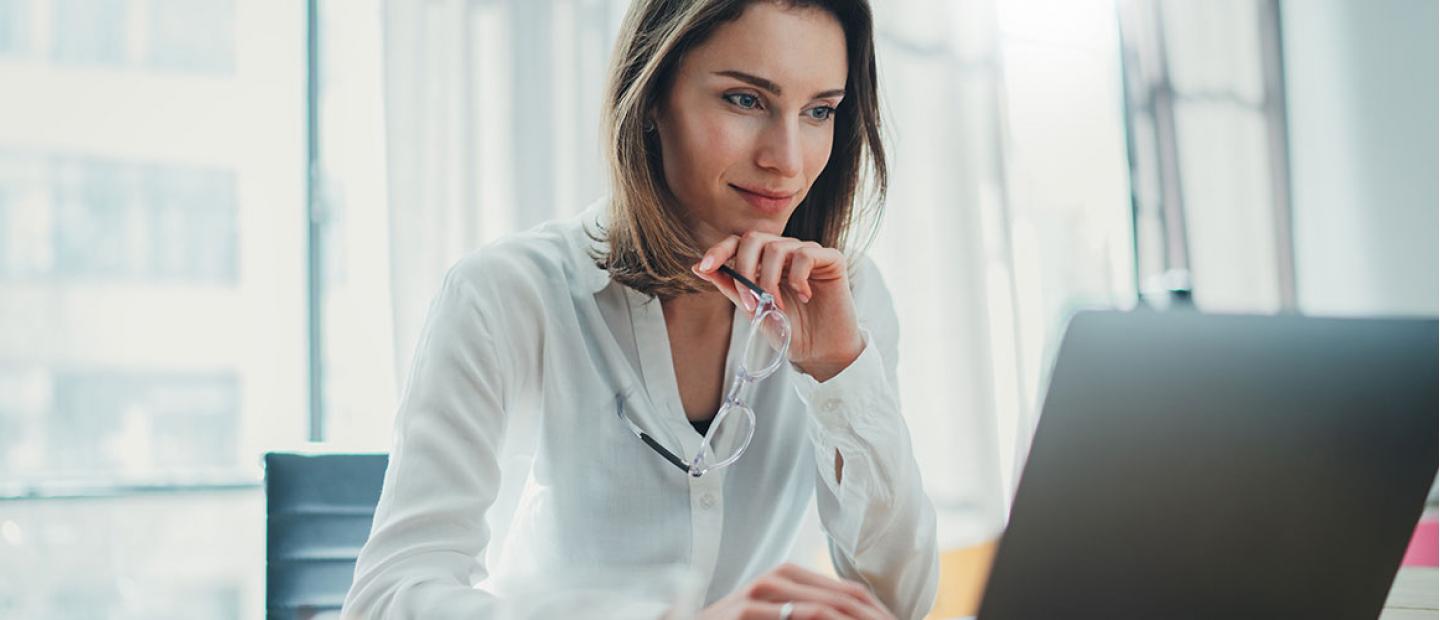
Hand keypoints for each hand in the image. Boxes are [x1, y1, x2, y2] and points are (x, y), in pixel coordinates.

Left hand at [691, 231, 863, 382]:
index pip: (738, 243)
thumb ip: (730, 286)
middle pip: (754, 238)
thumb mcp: (753, 309)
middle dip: (744, 269)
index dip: (719, 250)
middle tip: (751, 301)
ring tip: (778, 306)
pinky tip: (804, 296)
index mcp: (765, 261)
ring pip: (777, 247)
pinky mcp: (831, 258)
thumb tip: (698, 267)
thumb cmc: (789, 329)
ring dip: (770, 280)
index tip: (705, 267)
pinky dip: (799, 278)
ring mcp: (807, 252)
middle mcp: (785, 251)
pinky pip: (806, 254)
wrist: (820, 351)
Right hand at [697, 563, 894, 619]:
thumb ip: (806, 611)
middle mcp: (778, 579)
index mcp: (789, 576)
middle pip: (846, 599)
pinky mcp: (748, 613)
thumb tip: (860, 616)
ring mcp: (761, 595)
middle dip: (876, 619)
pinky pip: (801, 619)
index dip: (880, 613)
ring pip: (826, 610)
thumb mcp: (774, 614)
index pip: (851, 591)